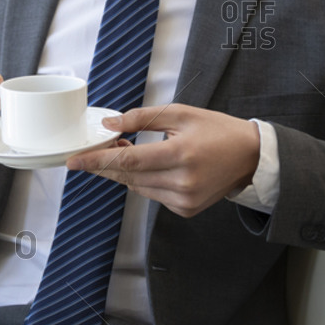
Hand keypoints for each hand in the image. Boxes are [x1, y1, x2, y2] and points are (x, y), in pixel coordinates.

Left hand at [65, 104, 260, 217]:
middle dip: (106, 163)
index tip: (74, 161)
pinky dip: (144, 181)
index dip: (97, 161)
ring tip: (128, 150)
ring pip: (137, 187)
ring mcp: (184, 200)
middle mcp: (182, 182)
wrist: (250, 157)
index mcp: (181, 154)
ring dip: (125, 171)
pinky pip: (152, 195)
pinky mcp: (186, 210)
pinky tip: (151, 167)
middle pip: (128, 176)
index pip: (128, 160)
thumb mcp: (181, 114)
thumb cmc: (216, 131)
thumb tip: (111, 124)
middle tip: (93, 151)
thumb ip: (143, 119)